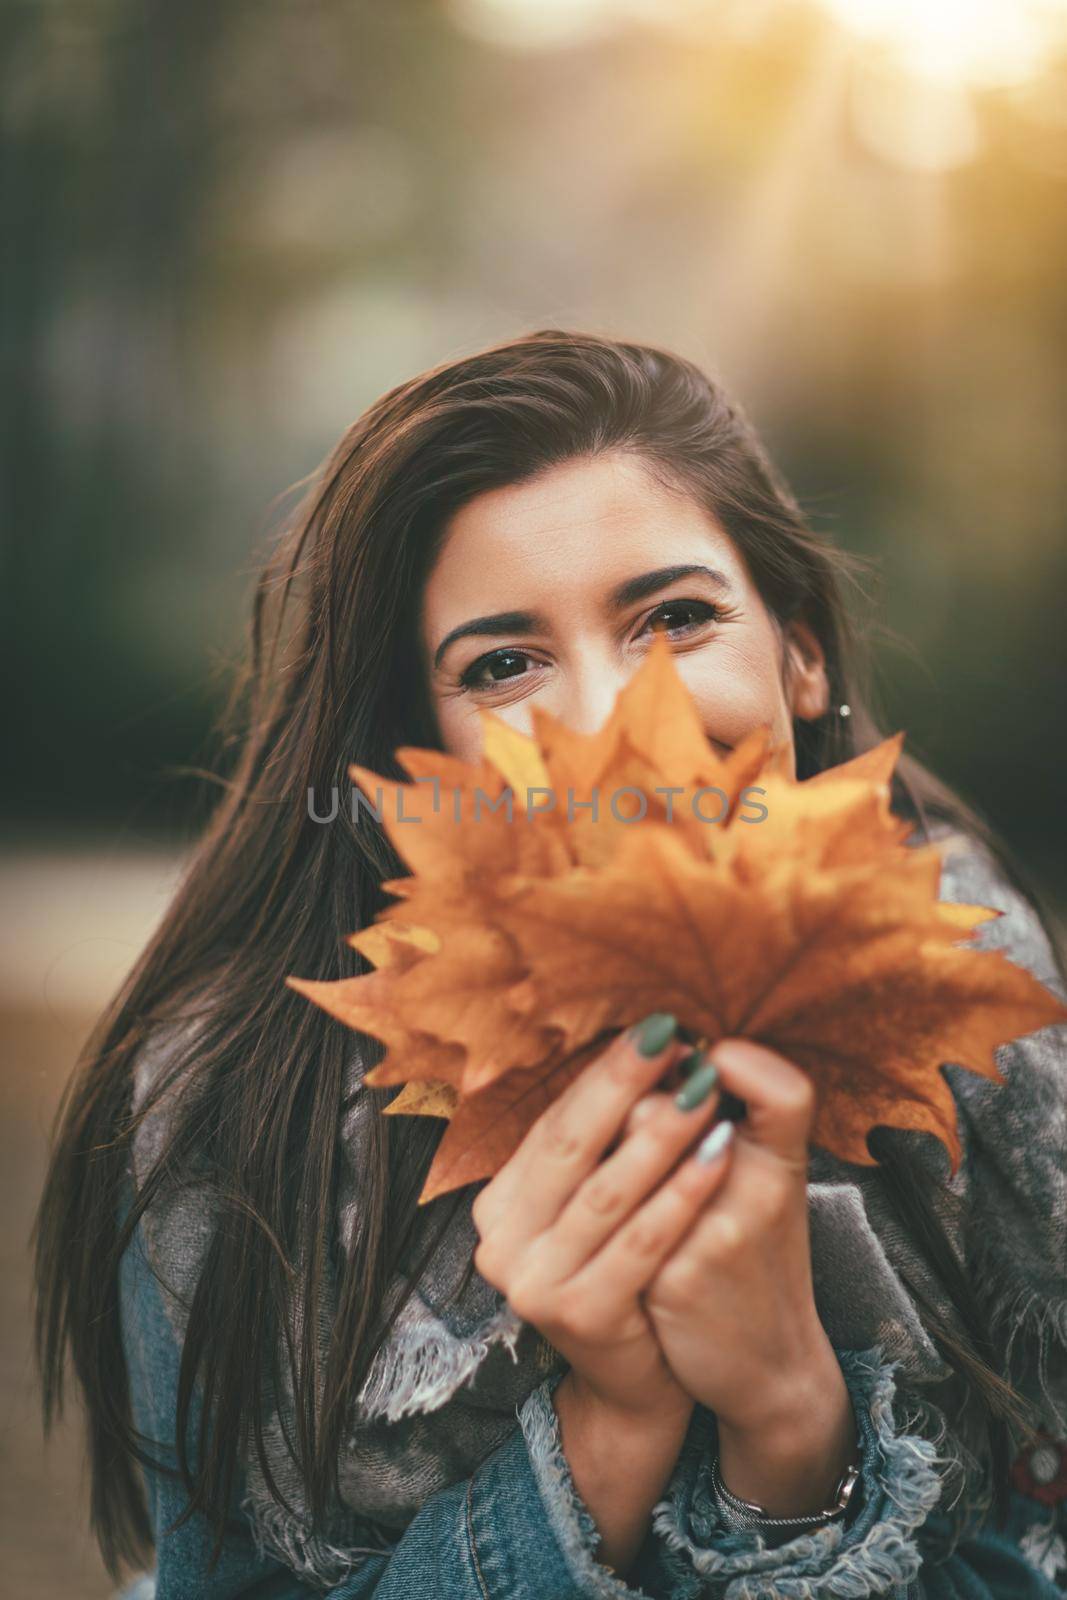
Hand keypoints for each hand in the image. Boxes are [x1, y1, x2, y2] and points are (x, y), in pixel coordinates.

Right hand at [469, 1015, 737, 1423]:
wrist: (638, 1384)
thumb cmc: (626, 1275)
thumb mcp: (601, 1204)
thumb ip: (604, 1142)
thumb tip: (645, 1046)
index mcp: (500, 1204)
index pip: (555, 1123)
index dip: (605, 1074)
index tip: (655, 1028)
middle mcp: (500, 1241)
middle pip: (571, 1146)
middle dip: (624, 1085)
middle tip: (673, 1036)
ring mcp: (531, 1282)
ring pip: (606, 1192)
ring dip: (659, 1133)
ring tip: (704, 1088)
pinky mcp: (575, 1314)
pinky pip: (640, 1240)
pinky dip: (681, 1193)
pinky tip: (719, 1154)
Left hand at [635, 1037, 834, 1433]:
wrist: (768, 1363)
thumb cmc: (753, 1252)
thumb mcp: (761, 1181)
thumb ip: (721, 1118)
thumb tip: (644, 1059)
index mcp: (787, 1161)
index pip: (786, 1090)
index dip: (746, 1063)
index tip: (703, 1053)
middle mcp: (762, 1191)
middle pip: (674, 1108)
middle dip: (637, 1100)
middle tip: (632, 1112)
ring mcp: (718, 1233)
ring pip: (636, 1154)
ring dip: (610, 1145)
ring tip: (607, 1158)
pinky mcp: (674, 1275)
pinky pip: (614, 1213)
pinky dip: (598, 1207)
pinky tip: (598, 1215)